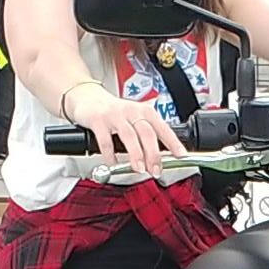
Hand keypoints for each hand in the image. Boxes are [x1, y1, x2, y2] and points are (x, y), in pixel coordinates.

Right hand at [67, 82, 186, 173]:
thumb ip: (147, 136)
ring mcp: (115, 115)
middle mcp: (132, 111)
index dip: (173, 142)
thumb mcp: (135, 119)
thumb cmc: (114, 112)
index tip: (182, 156)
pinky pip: (106, 140)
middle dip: (154, 154)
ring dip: (136, 155)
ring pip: (129, 136)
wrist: (86, 97)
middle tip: (156, 170)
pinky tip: (113, 164)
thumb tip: (160, 159)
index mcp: (145, 111)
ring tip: (140, 169)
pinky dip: (110, 155)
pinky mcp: (98, 120)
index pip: (163, 128)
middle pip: (147, 133)